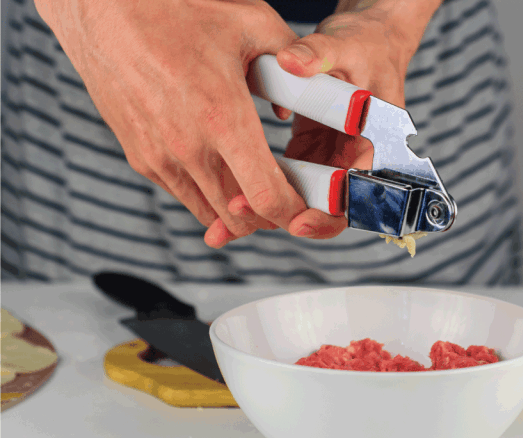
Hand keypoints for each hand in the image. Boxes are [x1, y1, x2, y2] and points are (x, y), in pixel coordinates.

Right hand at [34, 0, 309, 247]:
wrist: (104, 9)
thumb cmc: (179, 10)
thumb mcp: (252, 22)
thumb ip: (294, 60)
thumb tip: (300, 100)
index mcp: (223, 117)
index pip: (265, 197)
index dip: (292, 212)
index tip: (303, 204)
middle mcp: (188, 147)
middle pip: (240, 218)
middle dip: (269, 215)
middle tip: (284, 195)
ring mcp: (159, 157)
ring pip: (211, 213)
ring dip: (237, 209)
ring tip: (254, 182)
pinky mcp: (140, 158)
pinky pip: (184, 195)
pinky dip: (208, 193)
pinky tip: (220, 166)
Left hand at [218, 0, 439, 240]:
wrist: (367, 39)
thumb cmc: (366, 43)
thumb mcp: (345, 45)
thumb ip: (319, 54)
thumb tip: (291, 61)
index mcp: (374, 142)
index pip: (357, 192)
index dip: (330, 212)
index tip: (298, 220)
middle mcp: (354, 157)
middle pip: (329, 206)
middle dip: (290, 216)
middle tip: (244, 211)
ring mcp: (331, 156)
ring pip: (305, 197)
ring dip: (272, 206)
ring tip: (231, 205)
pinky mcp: (311, 148)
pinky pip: (290, 176)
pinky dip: (265, 183)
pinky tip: (233, 186)